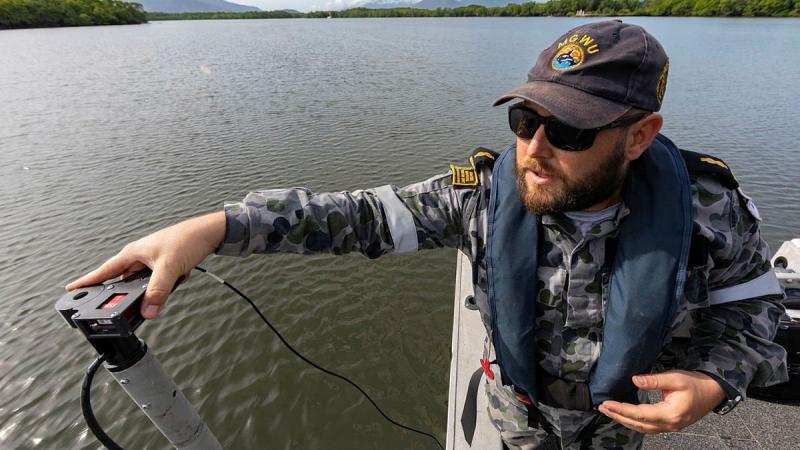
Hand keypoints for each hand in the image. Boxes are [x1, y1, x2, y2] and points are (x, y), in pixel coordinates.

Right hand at [65, 212, 225, 318]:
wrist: (210, 232)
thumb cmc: (187, 240)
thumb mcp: (170, 269)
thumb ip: (157, 292)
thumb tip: (147, 312)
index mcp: (132, 253)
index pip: (104, 271)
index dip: (87, 282)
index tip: (70, 291)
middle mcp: (138, 256)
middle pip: (124, 282)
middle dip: (134, 293)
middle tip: (139, 302)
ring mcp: (151, 260)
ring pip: (146, 284)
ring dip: (158, 287)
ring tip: (174, 277)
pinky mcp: (164, 265)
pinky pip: (161, 281)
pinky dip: (171, 282)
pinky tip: (183, 274)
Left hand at [598, 370, 726, 433]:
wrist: (714, 391)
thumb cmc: (696, 383)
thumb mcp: (675, 378)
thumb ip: (654, 380)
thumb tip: (635, 380)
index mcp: (670, 414)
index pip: (640, 414)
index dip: (622, 409)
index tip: (607, 404)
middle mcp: (669, 424)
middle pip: (639, 424)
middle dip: (619, 416)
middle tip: (602, 408)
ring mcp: (670, 427)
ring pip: (643, 428)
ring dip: (625, 420)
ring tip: (610, 411)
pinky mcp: (670, 425)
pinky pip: (648, 427)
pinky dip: (634, 422)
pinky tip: (625, 416)